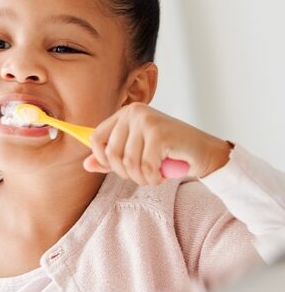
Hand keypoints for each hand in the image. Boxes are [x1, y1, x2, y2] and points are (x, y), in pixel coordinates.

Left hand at [83, 103, 231, 184]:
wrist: (205, 152)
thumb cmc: (170, 152)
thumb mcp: (136, 153)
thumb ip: (111, 158)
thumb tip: (86, 165)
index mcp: (125, 113)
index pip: (96, 138)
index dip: (103, 159)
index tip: (119, 168)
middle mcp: (134, 113)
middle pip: (111, 153)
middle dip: (126, 172)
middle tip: (143, 174)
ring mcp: (147, 122)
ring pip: (128, 163)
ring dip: (141, 177)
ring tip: (154, 175)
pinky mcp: (160, 134)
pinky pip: (146, 167)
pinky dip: (153, 178)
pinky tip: (163, 175)